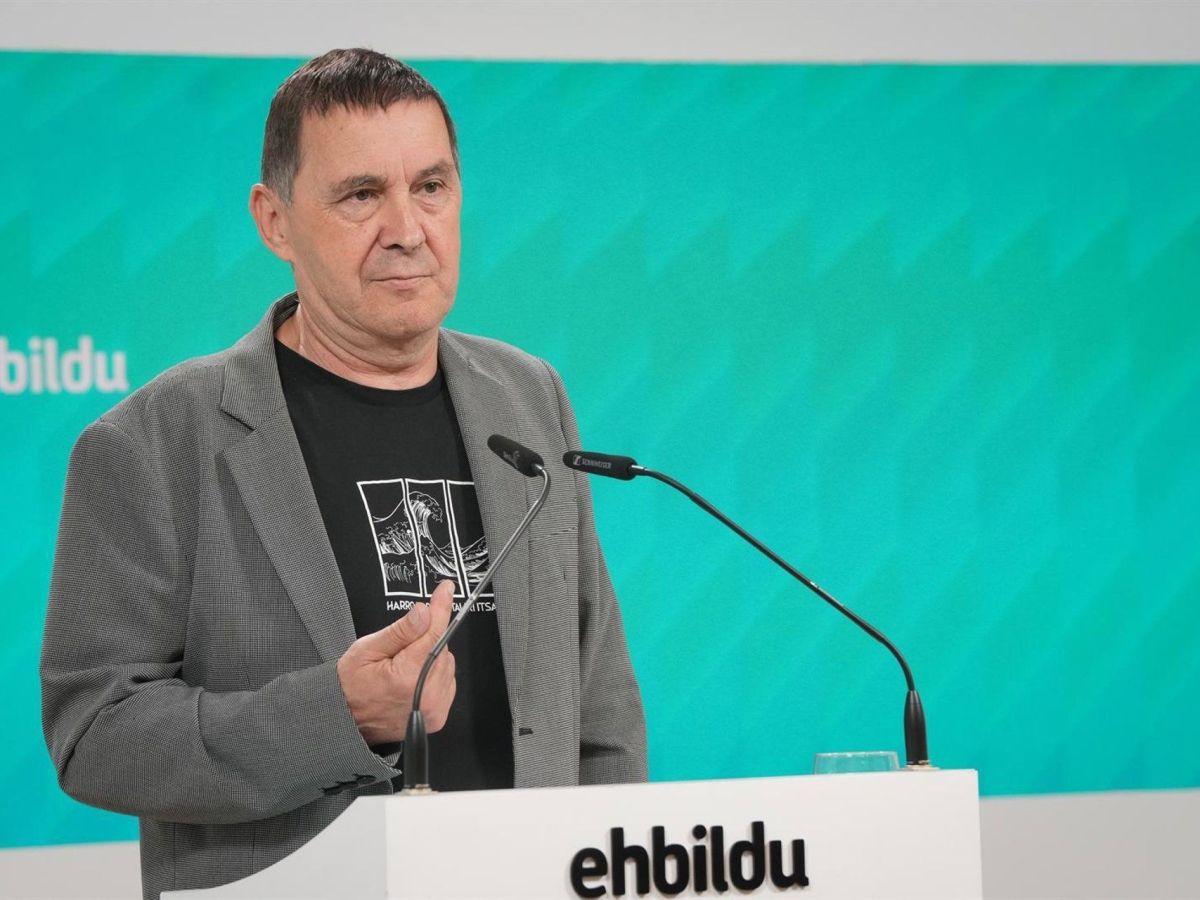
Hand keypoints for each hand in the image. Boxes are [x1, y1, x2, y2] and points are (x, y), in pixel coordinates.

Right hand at [335, 580, 457, 744]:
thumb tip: (424, 612)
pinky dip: (435, 675)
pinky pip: (447, 683)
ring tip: (404, 668)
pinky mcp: (438, 717)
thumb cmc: (350, 687)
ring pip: (447, 665)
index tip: (446, 589)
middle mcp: (426, 695)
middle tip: (400, 650)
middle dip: (426, 640)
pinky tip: (414, 679)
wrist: (345, 721)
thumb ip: (400, 631)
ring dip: (431, 659)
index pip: (434, 632)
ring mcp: (434, 709)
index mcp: (407, 676)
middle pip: (442, 648)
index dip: (441, 607)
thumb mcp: (367, 650)